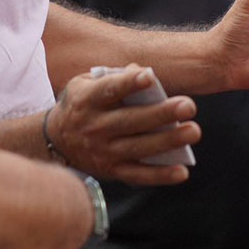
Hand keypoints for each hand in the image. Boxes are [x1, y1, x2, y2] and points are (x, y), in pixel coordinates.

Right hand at [47, 65, 199, 185]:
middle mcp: (94, 128)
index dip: (128, 84)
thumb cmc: (83, 104)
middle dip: (161, 114)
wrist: (55, 141)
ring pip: (138, 148)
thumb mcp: (86, 83)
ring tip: (193, 131)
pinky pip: (138, 175)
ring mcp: (103, 152)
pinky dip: (160, 176)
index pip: (109, 90)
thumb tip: (143, 72)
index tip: (149, 77)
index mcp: (87, 100)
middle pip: (130, 121)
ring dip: (167, 142)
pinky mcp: (111, 171)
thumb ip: (114, 76)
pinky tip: (182, 171)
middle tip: (188, 106)